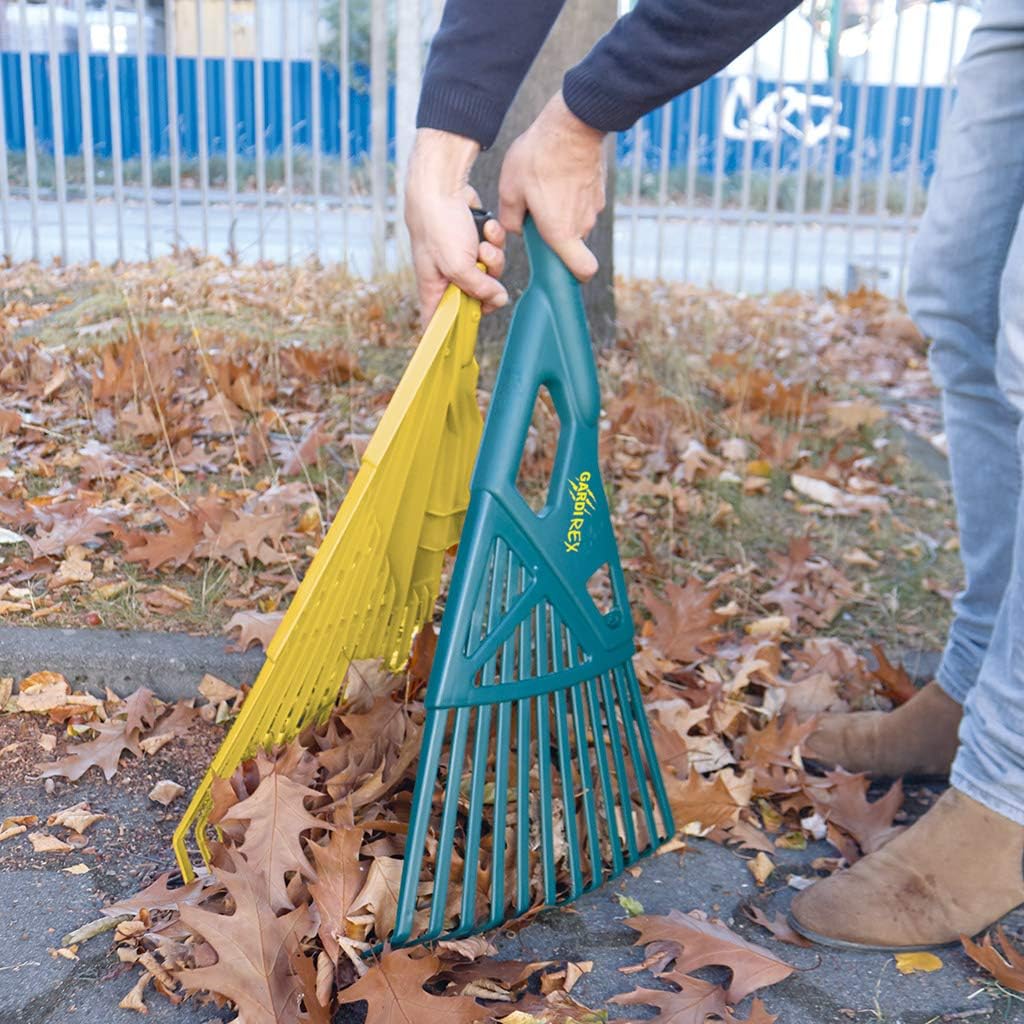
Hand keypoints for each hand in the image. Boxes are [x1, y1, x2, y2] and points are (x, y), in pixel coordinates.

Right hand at [405, 129, 507, 322]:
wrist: (441, 184)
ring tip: (483, 242)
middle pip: (477, 298)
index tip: (471, 330)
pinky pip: (493, 250)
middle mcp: (448, 277)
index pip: (441, 323)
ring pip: (490, 273)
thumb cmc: (437, 224)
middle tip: (483, 267)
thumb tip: (499, 300)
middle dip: (487, 283)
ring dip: (492, 256)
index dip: (455, 330)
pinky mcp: (474, 242)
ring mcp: (463, 259)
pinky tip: (485, 227)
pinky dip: (493, 238)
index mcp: (434, 289)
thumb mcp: (458, 265)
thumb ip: (479, 288)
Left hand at [498, 91, 606, 280]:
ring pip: (575, 222)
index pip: (583, 271)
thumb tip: (516, 229)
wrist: (572, 124)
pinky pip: (582, 203)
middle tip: (536, 214)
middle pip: (571, 244)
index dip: (574, 275)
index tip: (558, 267)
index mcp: (561, 233)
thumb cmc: (539, 157)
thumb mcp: (510, 190)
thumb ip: (511, 219)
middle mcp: (582, 225)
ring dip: (561, 214)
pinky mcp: (598, 191)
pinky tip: (557, 177)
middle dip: (554, 236)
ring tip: (544, 189)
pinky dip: (571, 197)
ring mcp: (593, 208)